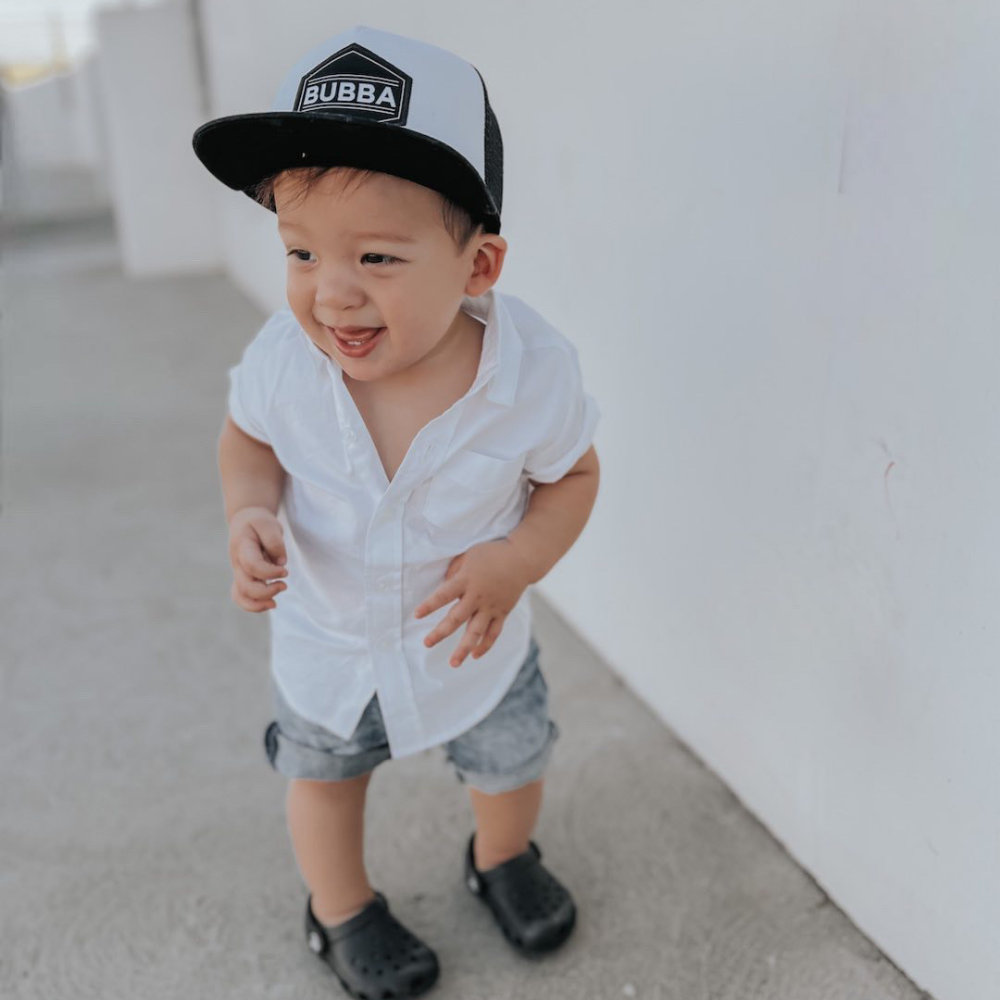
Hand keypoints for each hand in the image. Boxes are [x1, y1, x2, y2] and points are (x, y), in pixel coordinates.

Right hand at [227, 506, 287, 611]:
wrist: (245, 521)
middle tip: (284, 585)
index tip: (285, 571)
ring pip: (240, 595)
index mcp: (242, 547)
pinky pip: (242, 597)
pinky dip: (254, 605)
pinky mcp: (242, 578)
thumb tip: (281, 563)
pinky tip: (270, 602)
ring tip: (275, 603)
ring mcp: (238, 572)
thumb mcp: (268, 524)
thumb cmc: (258, 522)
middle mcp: (237, 562)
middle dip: (266, 591)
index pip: (252, 565)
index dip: (270, 573)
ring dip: (258, 604)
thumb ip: (275, 542)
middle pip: (245, 586)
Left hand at [413, 539, 533, 667]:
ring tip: (453, 663)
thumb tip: (444, 585)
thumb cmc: (492, 554)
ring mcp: (491, 606)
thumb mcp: (469, 555)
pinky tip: (474, 655)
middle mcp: (478, 596)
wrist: (522, 558)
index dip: (429, 605)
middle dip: (440, 632)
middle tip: (427, 643)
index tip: (416, 615)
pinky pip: (493, 633)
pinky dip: (485, 645)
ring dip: (464, 648)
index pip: (444, 595)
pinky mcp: (502, 612)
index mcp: (467, 580)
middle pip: (457, 618)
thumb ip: (455, 571)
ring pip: (476, 632)